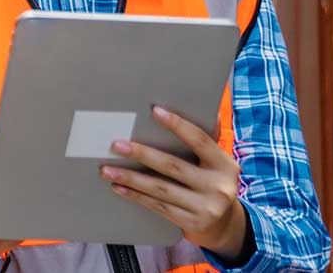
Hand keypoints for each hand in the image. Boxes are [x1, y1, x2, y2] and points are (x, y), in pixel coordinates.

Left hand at [102, 106, 251, 259]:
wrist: (224, 224)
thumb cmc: (211, 182)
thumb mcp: (216, 162)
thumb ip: (208, 138)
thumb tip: (207, 108)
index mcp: (226, 165)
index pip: (200, 140)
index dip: (178, 125)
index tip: (154, 111)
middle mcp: (219, 187)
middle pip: (173, 166)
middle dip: (142, 154)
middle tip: (116, 145)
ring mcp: (206, 208)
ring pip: (161, 189)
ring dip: (130, 178)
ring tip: (106, 169)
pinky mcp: (192, 223)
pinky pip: (158, 206)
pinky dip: (136, 195)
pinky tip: (118, 187)